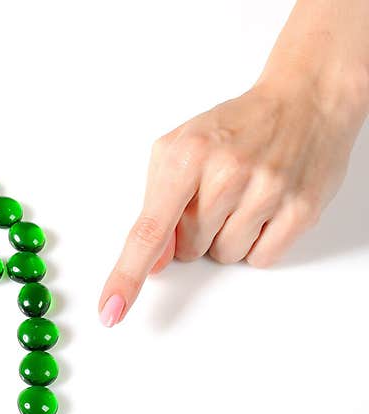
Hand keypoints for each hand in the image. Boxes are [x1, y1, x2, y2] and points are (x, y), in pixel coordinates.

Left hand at [99, 76, 366, 327]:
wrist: (305, 99)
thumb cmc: (232, 129)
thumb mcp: (176, 152)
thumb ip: (155, 208)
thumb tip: (151, 264)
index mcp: (187, 157)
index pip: (150, 231)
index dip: (127, 276)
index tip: (111, 310)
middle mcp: (227, 172)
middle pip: (188, 250)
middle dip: (196, 231)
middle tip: (218, 193)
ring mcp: (268, 190)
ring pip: (224, 256)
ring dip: (227, 236)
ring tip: (244, 195)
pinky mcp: (302, 208)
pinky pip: (261, 258)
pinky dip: (258, 242)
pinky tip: (266, 207)